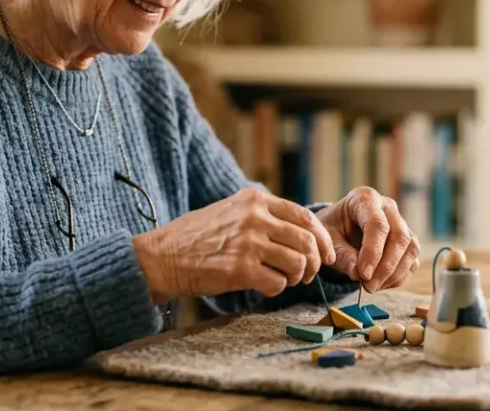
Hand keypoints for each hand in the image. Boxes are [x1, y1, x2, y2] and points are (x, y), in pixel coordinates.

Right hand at [131, 188, 335, 302]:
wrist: (162, 256)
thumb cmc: (196, 237)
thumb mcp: (231, 210)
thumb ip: (263, 215)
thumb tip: (302, 233)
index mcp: (254, 199)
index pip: (304, 217)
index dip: (322, 239)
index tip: (326, 255)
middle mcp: (254, 217)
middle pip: (306, 241)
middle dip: (313, 262)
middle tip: (306, 274)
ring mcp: (248, 243)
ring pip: (297, 263)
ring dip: (296, 277)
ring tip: (284, 280)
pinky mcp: (240, 269)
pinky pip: (277, 283)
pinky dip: (276, 289)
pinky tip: (264, 286)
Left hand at [315, 187, 420, 292]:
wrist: (338, 227)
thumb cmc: (332, 230)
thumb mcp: (328, 240)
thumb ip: (342, 256)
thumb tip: (358, 275)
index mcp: (365, 199)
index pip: (378, 225)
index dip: (373, 252)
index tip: (363, 275)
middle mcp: (388, 207)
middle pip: (400, 236)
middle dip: (386, 266)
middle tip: (368, 286)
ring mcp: (401, 223)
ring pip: (411, 248)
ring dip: (394, 273)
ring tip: (372, 287)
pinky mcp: (408, 241)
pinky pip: (412, 260)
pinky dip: (399, 277)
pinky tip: (381, 284)